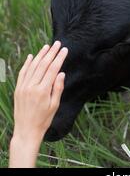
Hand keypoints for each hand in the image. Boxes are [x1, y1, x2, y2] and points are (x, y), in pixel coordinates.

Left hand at [9, 42, 67, 167]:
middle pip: (43, 65)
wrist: (26, 131)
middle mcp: (32, 87)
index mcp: (43, 91)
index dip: (59, 58)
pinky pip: (22, 73)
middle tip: (57, 44)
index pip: (53, 69)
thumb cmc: (44, 120)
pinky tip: (31, 56)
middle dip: (51, 53)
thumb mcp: (54, 105)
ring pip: (32, 66)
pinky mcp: (18, 89)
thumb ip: (58, 88)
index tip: (64, 50)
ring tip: (46, 46)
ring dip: (40, 55)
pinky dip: (27, 64)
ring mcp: (23, 87)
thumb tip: (61, 73)